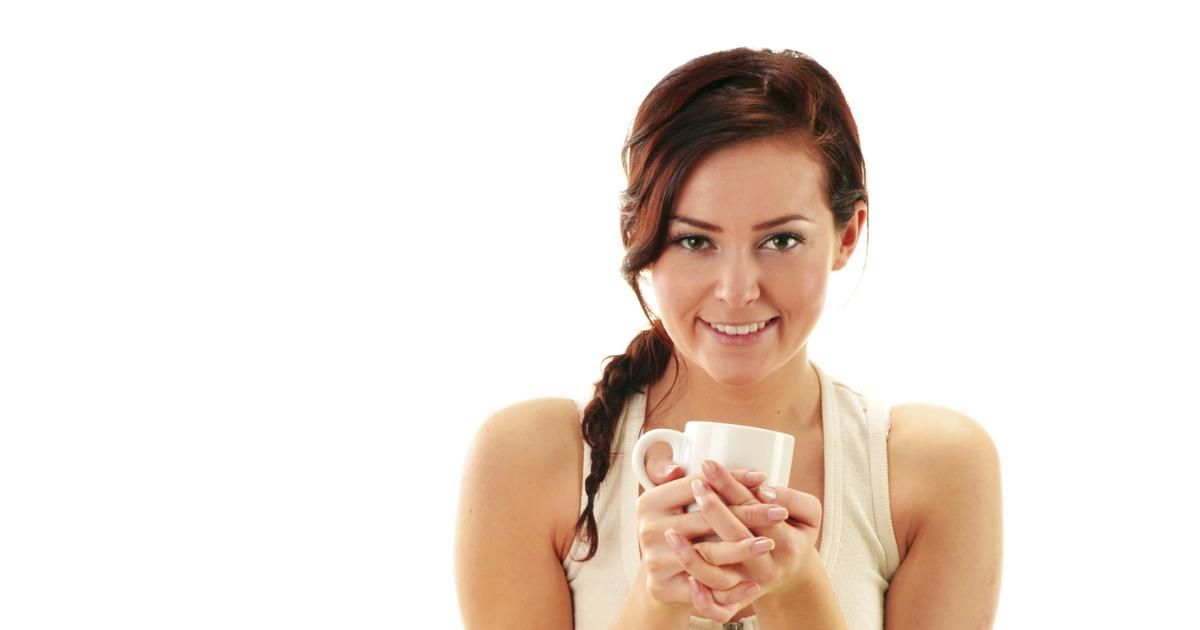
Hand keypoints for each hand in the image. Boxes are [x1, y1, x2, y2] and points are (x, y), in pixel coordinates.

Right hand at [635, 454, 789, 617]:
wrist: (661, 575)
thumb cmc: (674, 526)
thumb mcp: (670, 497)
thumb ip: (673, 473)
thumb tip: (687, 465)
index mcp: (649, 502)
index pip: (695, 485)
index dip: (730, 479)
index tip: (762, 477)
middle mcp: (648, 530)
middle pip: (706, 519)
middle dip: (747, 514)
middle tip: (779, 512)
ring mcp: (655, 560)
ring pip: (708, 554)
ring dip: (742, 550)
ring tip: (769, 543)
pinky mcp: (663, 587)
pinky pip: (703, 590)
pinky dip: (730, 591)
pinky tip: (753, 585)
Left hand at [673, 460, 822, 618]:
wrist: (790, 574)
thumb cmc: (795, 534)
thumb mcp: (809, 513)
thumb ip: (793, 498)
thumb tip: (764, 490)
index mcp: (789, 545)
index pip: (755, 510)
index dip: (732, 486)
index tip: (709, 466)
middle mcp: (769, 569)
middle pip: (735, 538)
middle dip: (712, 509)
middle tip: (694, 484)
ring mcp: (751, 587)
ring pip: (718, 575)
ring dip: (691, 555)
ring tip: (671, 531)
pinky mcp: (737, 603)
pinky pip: (717, 607)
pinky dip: (700, 596)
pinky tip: (683, 576)